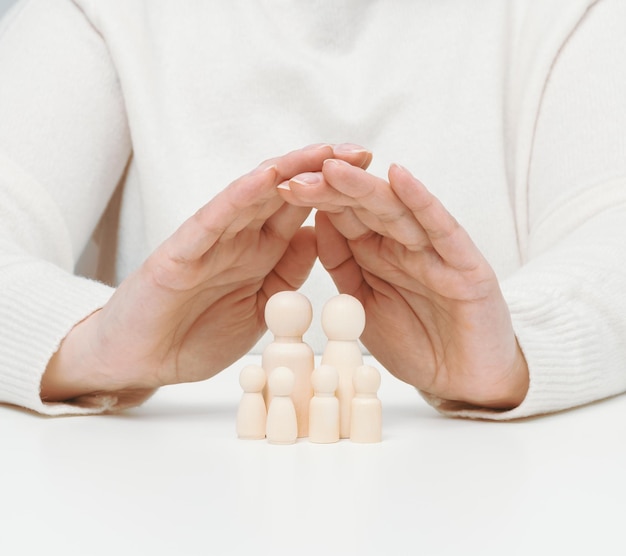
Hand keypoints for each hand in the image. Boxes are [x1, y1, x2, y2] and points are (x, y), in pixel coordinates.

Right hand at [41, 144, 371, 402]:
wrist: (143, 360)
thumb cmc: (198, 334)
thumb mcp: (262, 307)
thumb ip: (287, 272)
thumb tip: (320, 237)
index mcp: (260, 251)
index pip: (302, 211)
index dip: (338, 194)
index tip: (375, 180)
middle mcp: (238, 237)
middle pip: (284, 194)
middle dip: (322, 171)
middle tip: (362, 153)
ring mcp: (210, 241)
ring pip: (252, 196)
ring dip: (288, 171)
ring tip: (323, 151)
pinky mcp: (180, 252)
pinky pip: (214, 220)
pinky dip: (240, 198)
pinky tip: (266, 179)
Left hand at [281, 160, 528, 409]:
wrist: (464, 382)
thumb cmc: (416, 343)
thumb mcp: (363, 305)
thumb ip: (343, 266)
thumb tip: (316, 223)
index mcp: (379, 253)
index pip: (343, 217)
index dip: (312, 201)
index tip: (278, 188)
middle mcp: (406, 244)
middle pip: (364, 208)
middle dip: (329, 190)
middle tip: (295, 176)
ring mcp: (437, 252)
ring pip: (397, 211)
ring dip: (364, 188)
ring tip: (333, 168)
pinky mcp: (468, 266)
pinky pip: (441, 230)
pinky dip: (421, 202)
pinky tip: (398, 177)